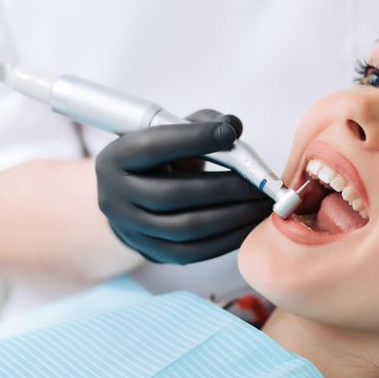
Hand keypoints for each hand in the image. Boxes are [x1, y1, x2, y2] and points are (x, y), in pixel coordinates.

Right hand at [95, 109, 272, 264]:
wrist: (136, 201)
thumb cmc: (162, 159)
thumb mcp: (173, 133)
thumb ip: (202, 123)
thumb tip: (233, 126)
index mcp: (115, 159)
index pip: (152, 147)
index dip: (192, 139)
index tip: (229, 133)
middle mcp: (115, 197)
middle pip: (174, 194)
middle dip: (226, 187)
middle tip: (262, 182)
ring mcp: (132, 230)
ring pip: (187, 227)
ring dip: (233, 216)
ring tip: (263, 204)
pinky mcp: (154, 253)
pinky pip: (196, 251)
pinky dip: (229, 238)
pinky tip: (252, 224)